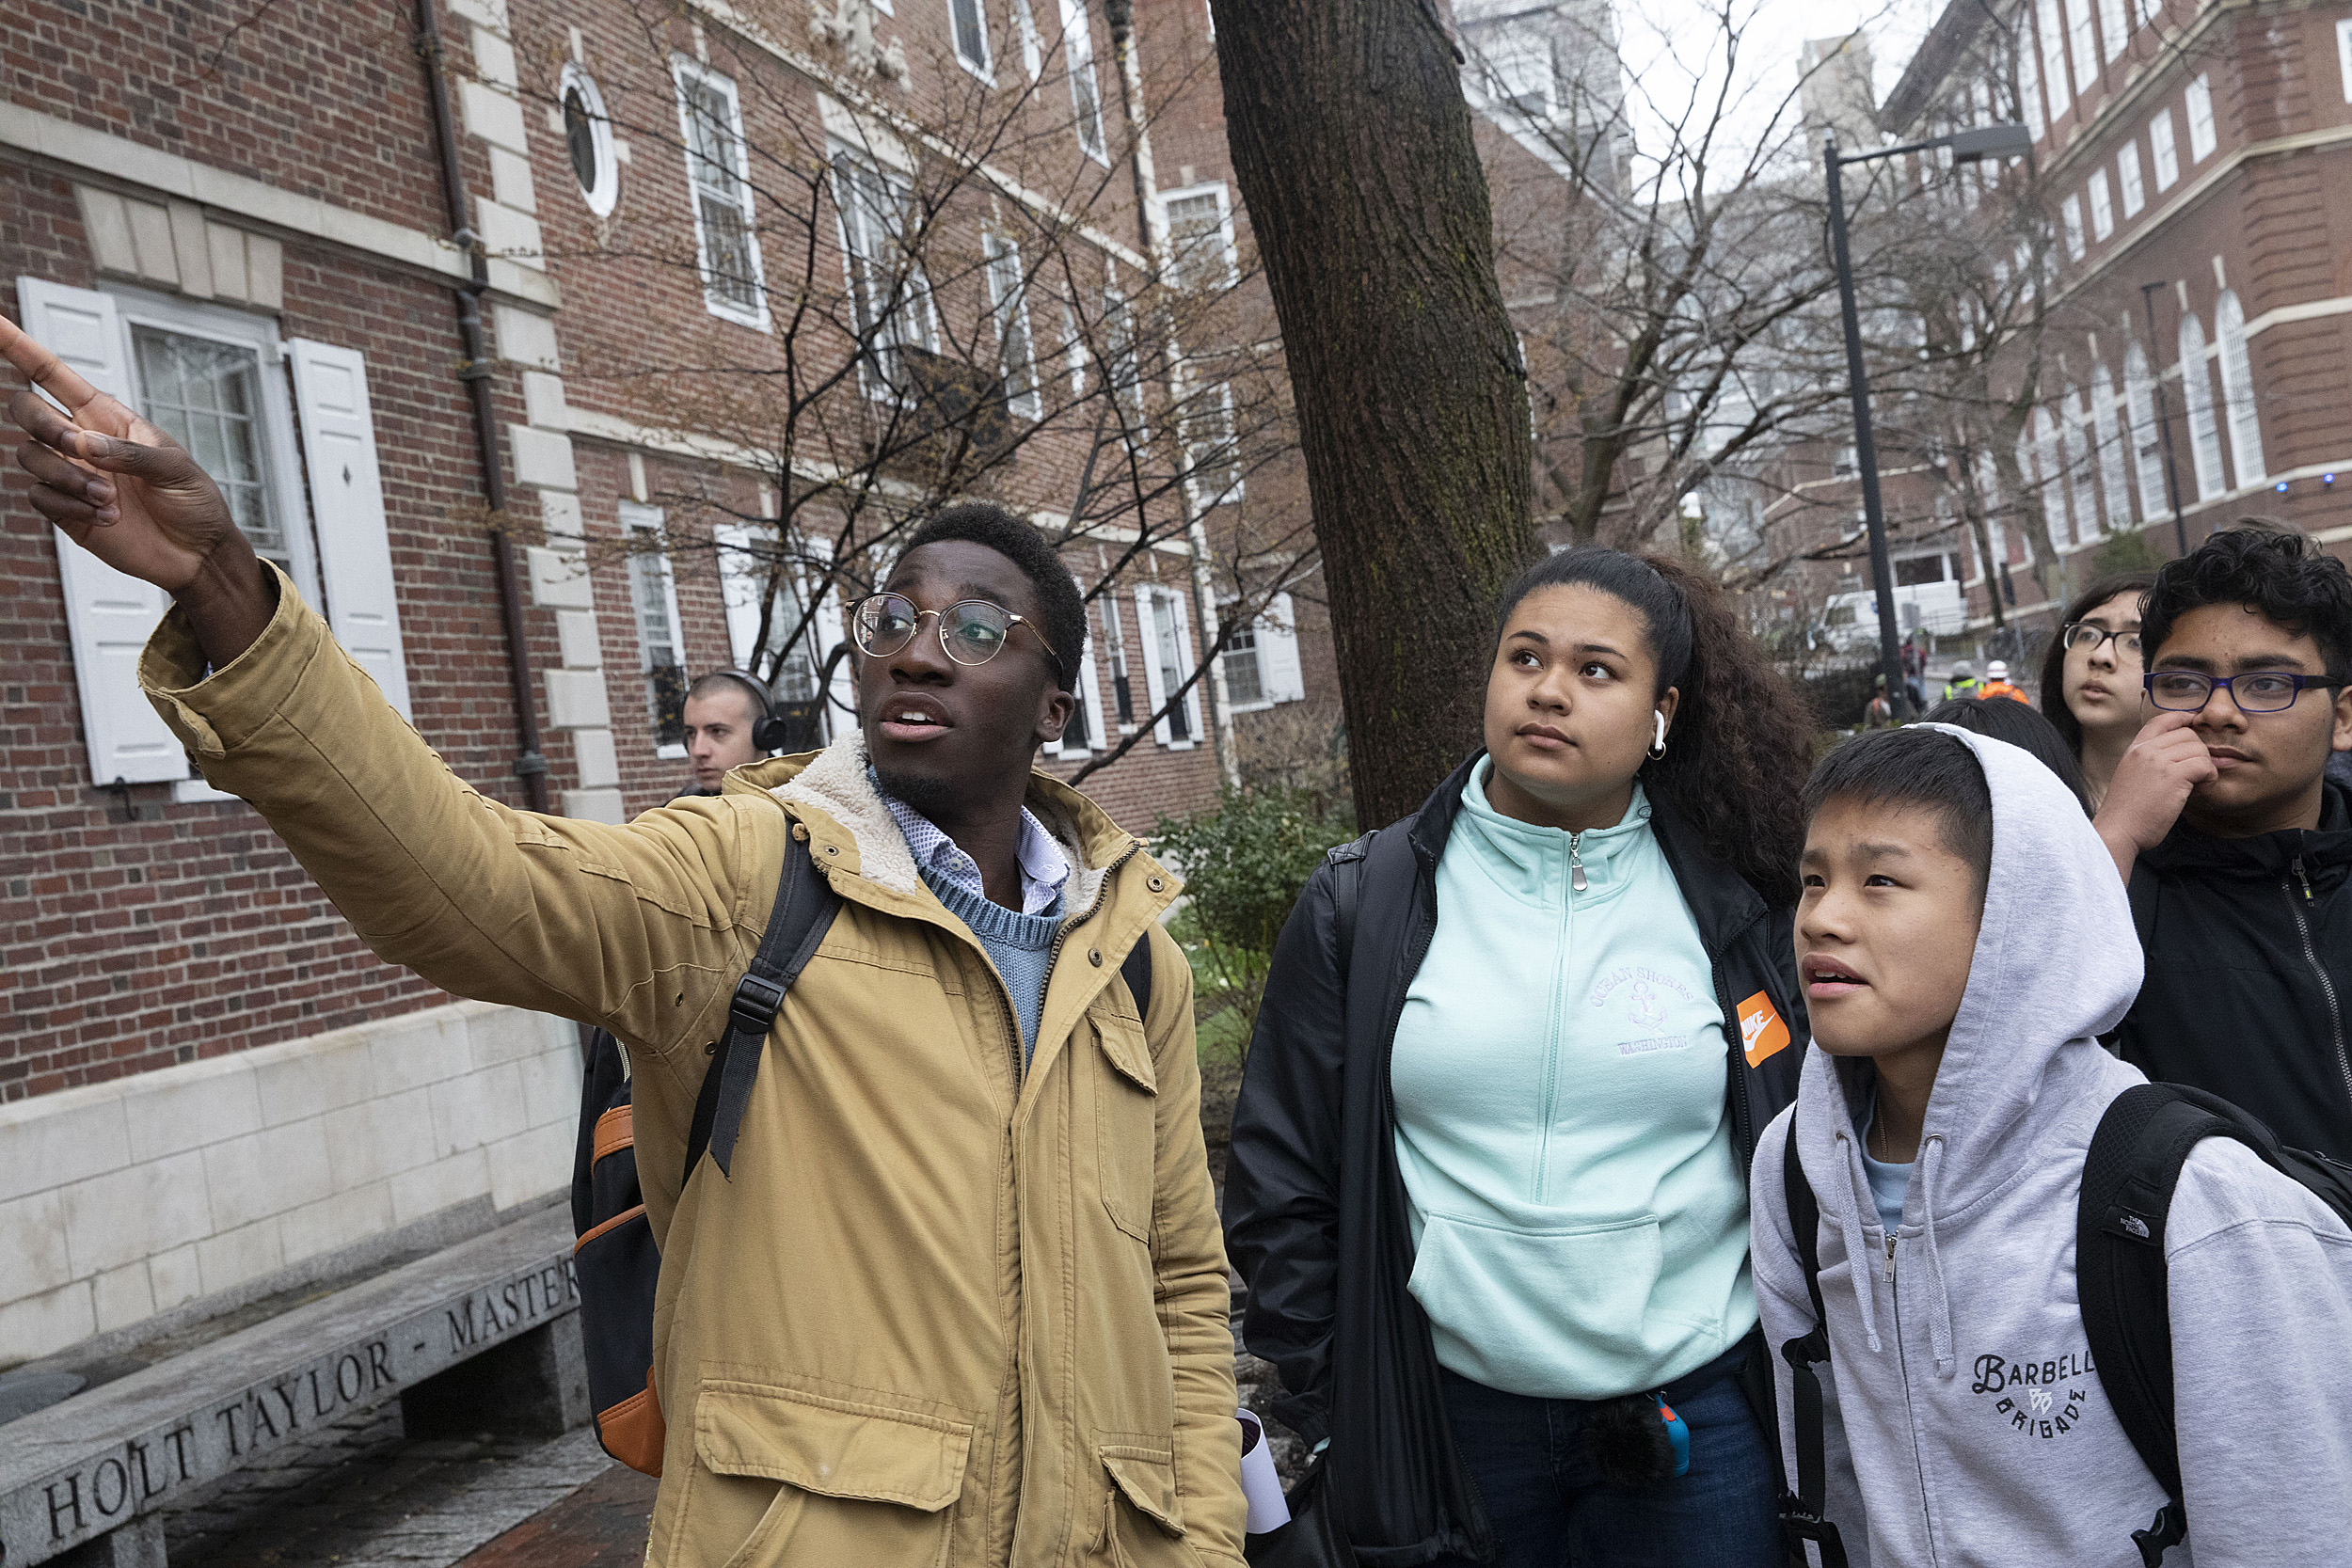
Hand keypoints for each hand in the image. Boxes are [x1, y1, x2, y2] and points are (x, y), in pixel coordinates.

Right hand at [5, 313, 270, 663]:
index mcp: (105, 417)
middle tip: (79, 450)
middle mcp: (80, 440)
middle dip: (44, 424)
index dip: (20, 347)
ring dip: (66, 477)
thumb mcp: (175, 469)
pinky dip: (67, 505)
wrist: (197, 552)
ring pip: (29, 456)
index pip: (52, 375)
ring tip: (110, 499)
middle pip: (26, 410)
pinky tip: (104, 517)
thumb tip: (82, 444)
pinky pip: (39, 496)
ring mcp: (69, 474)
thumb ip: (130, 452)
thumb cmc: (193, 501)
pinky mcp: (64, 509)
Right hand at [2094, 708, 2214, 879]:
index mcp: (2134, 749)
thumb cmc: (2126, 812)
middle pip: (2187, 734)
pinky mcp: (2173, 777)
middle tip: (2193, 775)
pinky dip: (2209, 778)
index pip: (2162, 720)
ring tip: (2195, 786)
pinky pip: (2204, 766)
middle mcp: (2145, 750)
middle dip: (2198, 753)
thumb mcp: (2131, 776)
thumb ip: (2149, 762)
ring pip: (2199, 749)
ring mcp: (2158, 761)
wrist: (2118, 830)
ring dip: (2205, 767)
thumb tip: (2180, 757)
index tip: (2193, 724)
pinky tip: (2198, 791)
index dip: (2182, 719)